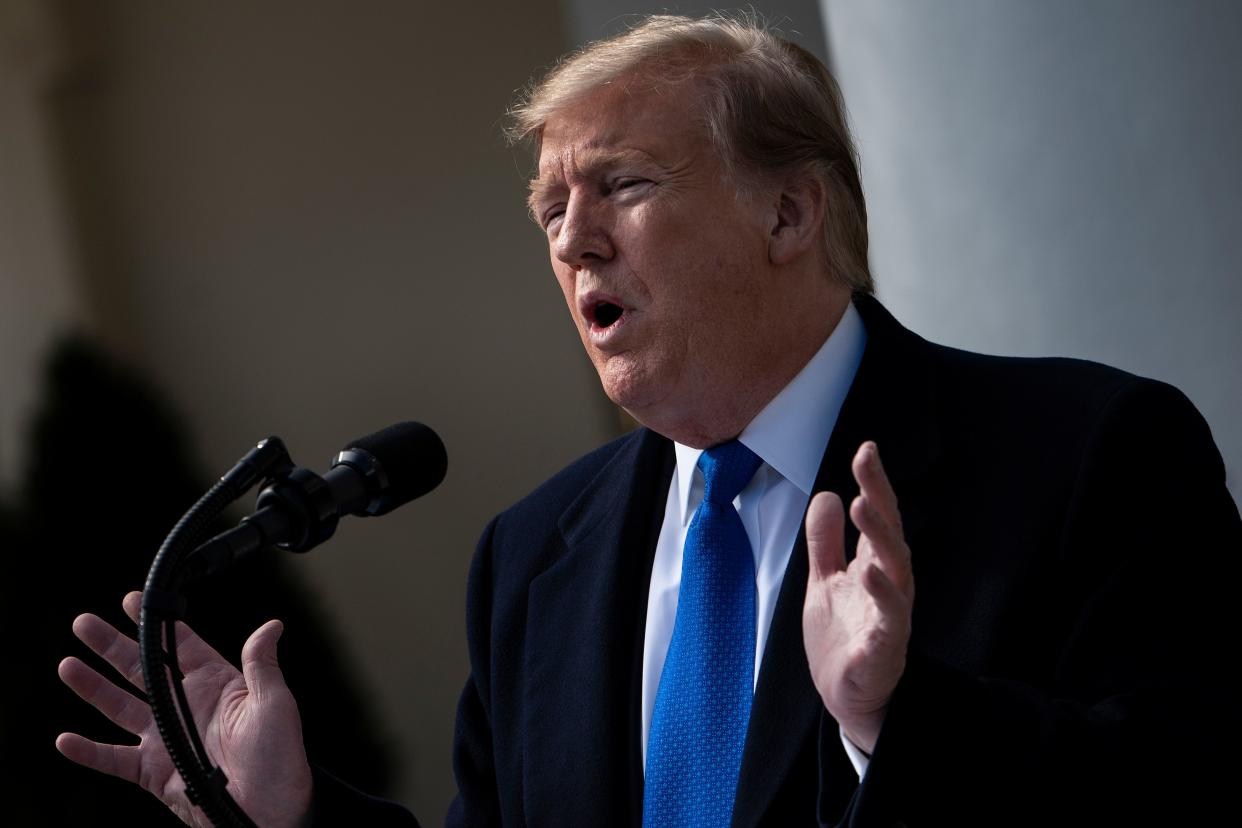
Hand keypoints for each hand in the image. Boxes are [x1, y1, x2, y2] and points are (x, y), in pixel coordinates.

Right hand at [57, 591, 312, 827]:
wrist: (268, 813)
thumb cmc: (280, 760)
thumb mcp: (275, 704)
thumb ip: (262, 664)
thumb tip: (271, 626)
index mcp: (217, 686)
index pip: (180, 646)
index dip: (156, 623)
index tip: (133, 601)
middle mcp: (187, 708)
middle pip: (141, 670)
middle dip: (112, 647)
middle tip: (84, 625)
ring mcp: (167, 739)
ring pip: (120, 708)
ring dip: (93, 688)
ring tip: (68, 666)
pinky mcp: (154, 773)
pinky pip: (114, 759)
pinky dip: (88, 752)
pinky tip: (65, 739)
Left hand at [802, 441, 913, 753]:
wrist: (847, 696)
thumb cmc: (843, 637)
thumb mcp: (824, 582)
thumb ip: (825, 542)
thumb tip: (826, 494)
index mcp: (874, 566)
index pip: (878, 517)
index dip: (874, 483)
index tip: (867, 448)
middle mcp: (890, 584)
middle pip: (889, 533)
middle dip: (879, 496)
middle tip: (865, 462)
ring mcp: (891, 614)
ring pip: (895, 568)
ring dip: (879, 535)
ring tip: (861, 505)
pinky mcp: (886, 646)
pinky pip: (890, 617)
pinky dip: (883, 594)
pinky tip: (871, 573)